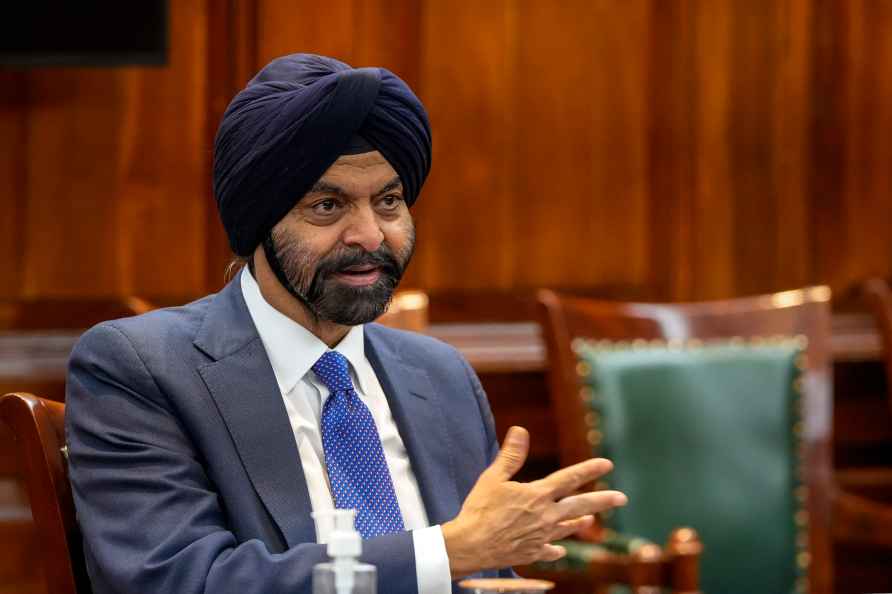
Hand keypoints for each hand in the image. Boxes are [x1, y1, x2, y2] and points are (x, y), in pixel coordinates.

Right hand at [441, 426, 626, 578]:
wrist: (471, 546)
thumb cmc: (480, 510)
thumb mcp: (493, 478)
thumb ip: (511, 455)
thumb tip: (521, 430)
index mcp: (538, 495)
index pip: (570, 478)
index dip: (589, 470)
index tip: (608, 464)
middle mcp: (545, 516)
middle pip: (579, 506)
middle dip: (602, 500)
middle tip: (622, 498)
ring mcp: (541, 537)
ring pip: (567, 528)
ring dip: (580, 522)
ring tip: (591, 520)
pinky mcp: (532, 553)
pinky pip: (549, 551)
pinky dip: (555, 549)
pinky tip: (559, 550)